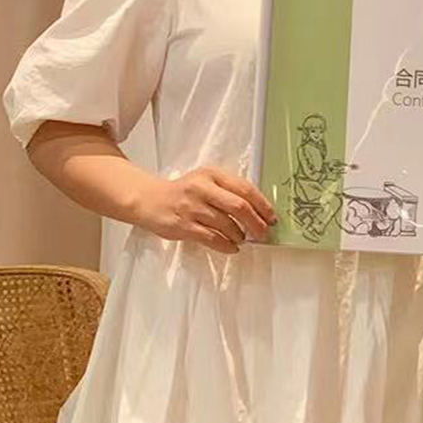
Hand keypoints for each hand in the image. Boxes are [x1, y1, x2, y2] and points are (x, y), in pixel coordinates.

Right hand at [130, 167, 276, 254]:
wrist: (150, 200)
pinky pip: (211, 238)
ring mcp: (192, 207)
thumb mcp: (206, 181)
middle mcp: (202, 188)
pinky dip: (226, 245)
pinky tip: (232, 247)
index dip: (262, 205)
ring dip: (240, 235)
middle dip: (256, 223)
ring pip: (226, 224)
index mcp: (212, 174)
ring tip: (242, 238)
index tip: (272, 217)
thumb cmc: (184, 192)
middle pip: (239, 207)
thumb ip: (228, 191)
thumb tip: (258, 210)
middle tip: (264, 233)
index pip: (245, 189)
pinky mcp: (183, 225)